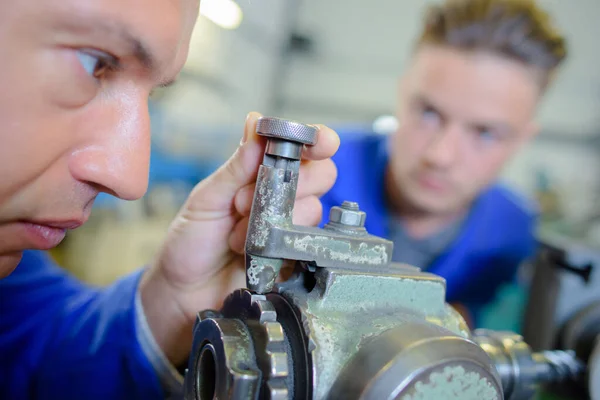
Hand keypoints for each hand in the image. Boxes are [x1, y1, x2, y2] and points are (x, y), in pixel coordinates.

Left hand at [139, 112, 339, 365]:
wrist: (183, 294)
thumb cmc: (190, 242)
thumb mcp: (207, 199)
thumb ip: (235, 166)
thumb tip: (256, 123)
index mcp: (261, 173)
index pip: (302, 149)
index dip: (317, 141)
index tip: (320, 142)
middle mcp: (283, 197)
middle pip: (322, 175)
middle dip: (293, 181)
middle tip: (246, 198)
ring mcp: (292, 228)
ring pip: (312, 209)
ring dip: (271, 219)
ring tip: (235, 234)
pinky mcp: (296, 258)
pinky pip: (307, 244)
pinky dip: (276, 246)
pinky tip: (248, 253)